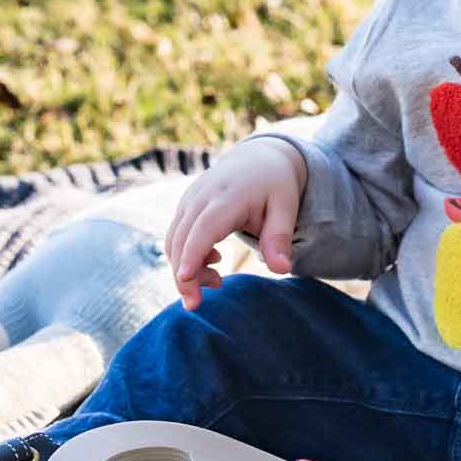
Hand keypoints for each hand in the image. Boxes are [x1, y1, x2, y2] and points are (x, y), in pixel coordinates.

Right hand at [164, 137, 307, 308]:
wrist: (261, 156)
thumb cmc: (276, 185)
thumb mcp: (286, 208)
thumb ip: (279, 239)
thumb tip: (281, 270)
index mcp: (228, 197)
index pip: (203, 230)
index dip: (192, 255)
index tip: (186, 281)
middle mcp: (202, 197)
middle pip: (182, 240)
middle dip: (183, 276)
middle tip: (196, 304)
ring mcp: (190, 199)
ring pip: (174, 240)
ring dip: (185, 267)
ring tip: (216, 281)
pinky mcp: (186, 205)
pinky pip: (176, 235)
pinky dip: (186, 255)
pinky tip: (213, 261)